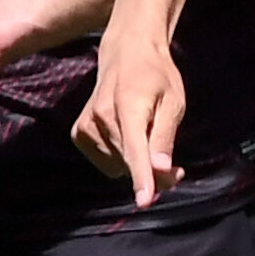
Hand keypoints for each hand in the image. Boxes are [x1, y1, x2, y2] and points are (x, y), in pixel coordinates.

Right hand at [73, 26, 187, 202]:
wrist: (126, 54)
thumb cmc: (156, 77)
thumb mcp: (174, 102)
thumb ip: (165, 137)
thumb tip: (161, 169)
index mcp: (128, 106)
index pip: (135, 150)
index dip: (142, 177)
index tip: (144, 201)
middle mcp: (100, 118)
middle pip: (129, 163)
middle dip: (154, 172)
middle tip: (175, 167)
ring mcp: (86, 126)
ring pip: (118, 168)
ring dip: (137, 166)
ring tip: (149, 142)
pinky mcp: (78, 133)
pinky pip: (105, 164)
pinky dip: (120, 160)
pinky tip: (128, 139)